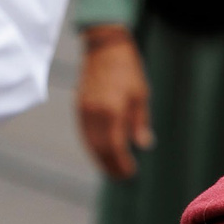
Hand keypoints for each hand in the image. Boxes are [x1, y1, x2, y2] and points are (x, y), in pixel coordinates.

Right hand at [76, 27, 153, 178]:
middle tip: (121, 177)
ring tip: (111, 169)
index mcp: (112, 111)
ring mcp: (84, 111)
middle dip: (110, 166)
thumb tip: (143, 145)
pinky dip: (92, 147)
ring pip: (90, 144)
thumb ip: (140, 122)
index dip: (122, 163)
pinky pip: (84, 134)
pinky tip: (101, 152)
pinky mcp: (79, 107)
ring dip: (100, 159)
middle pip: (100, 149)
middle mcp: (95, 114)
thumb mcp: (141, 95)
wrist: (105, 47)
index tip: (130, 173)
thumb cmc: (127, 69)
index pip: (115, 147)